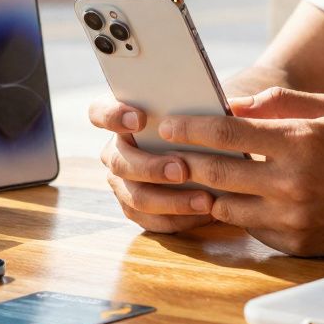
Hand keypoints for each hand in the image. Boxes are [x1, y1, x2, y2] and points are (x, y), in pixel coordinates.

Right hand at [88, 96, 214, 233]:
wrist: (204, 155)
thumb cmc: (197, 123)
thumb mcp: (197, 107)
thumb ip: (198, 102)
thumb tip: (223, 105)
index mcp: (120, 119)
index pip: (100, 112)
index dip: (114, 116)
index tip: (139, 119)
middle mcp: (114, 152)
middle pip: (120, 163)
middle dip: (151, 168)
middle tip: (181, 170)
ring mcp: (122, 183)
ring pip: (137, 197)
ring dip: (172, 201)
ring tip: (205, 200)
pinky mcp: (135, 210)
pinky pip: (152, 220)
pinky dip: (180, 219)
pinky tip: (206, 214)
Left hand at [159, 87, 323, 255]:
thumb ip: (278, 102)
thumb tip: (231, 104)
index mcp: (298, 143)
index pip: (225, 134)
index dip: (189, 128)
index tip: (168, 124)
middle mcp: (292, 184)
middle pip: (215, 173)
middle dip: (183, 161)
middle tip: (164, 152)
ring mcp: (293, 219)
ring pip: (225, 207)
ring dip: (207, 192)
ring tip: (195, 176)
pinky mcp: (297, 244)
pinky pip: (251, 228)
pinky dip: (240, 212)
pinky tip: (236, 198)